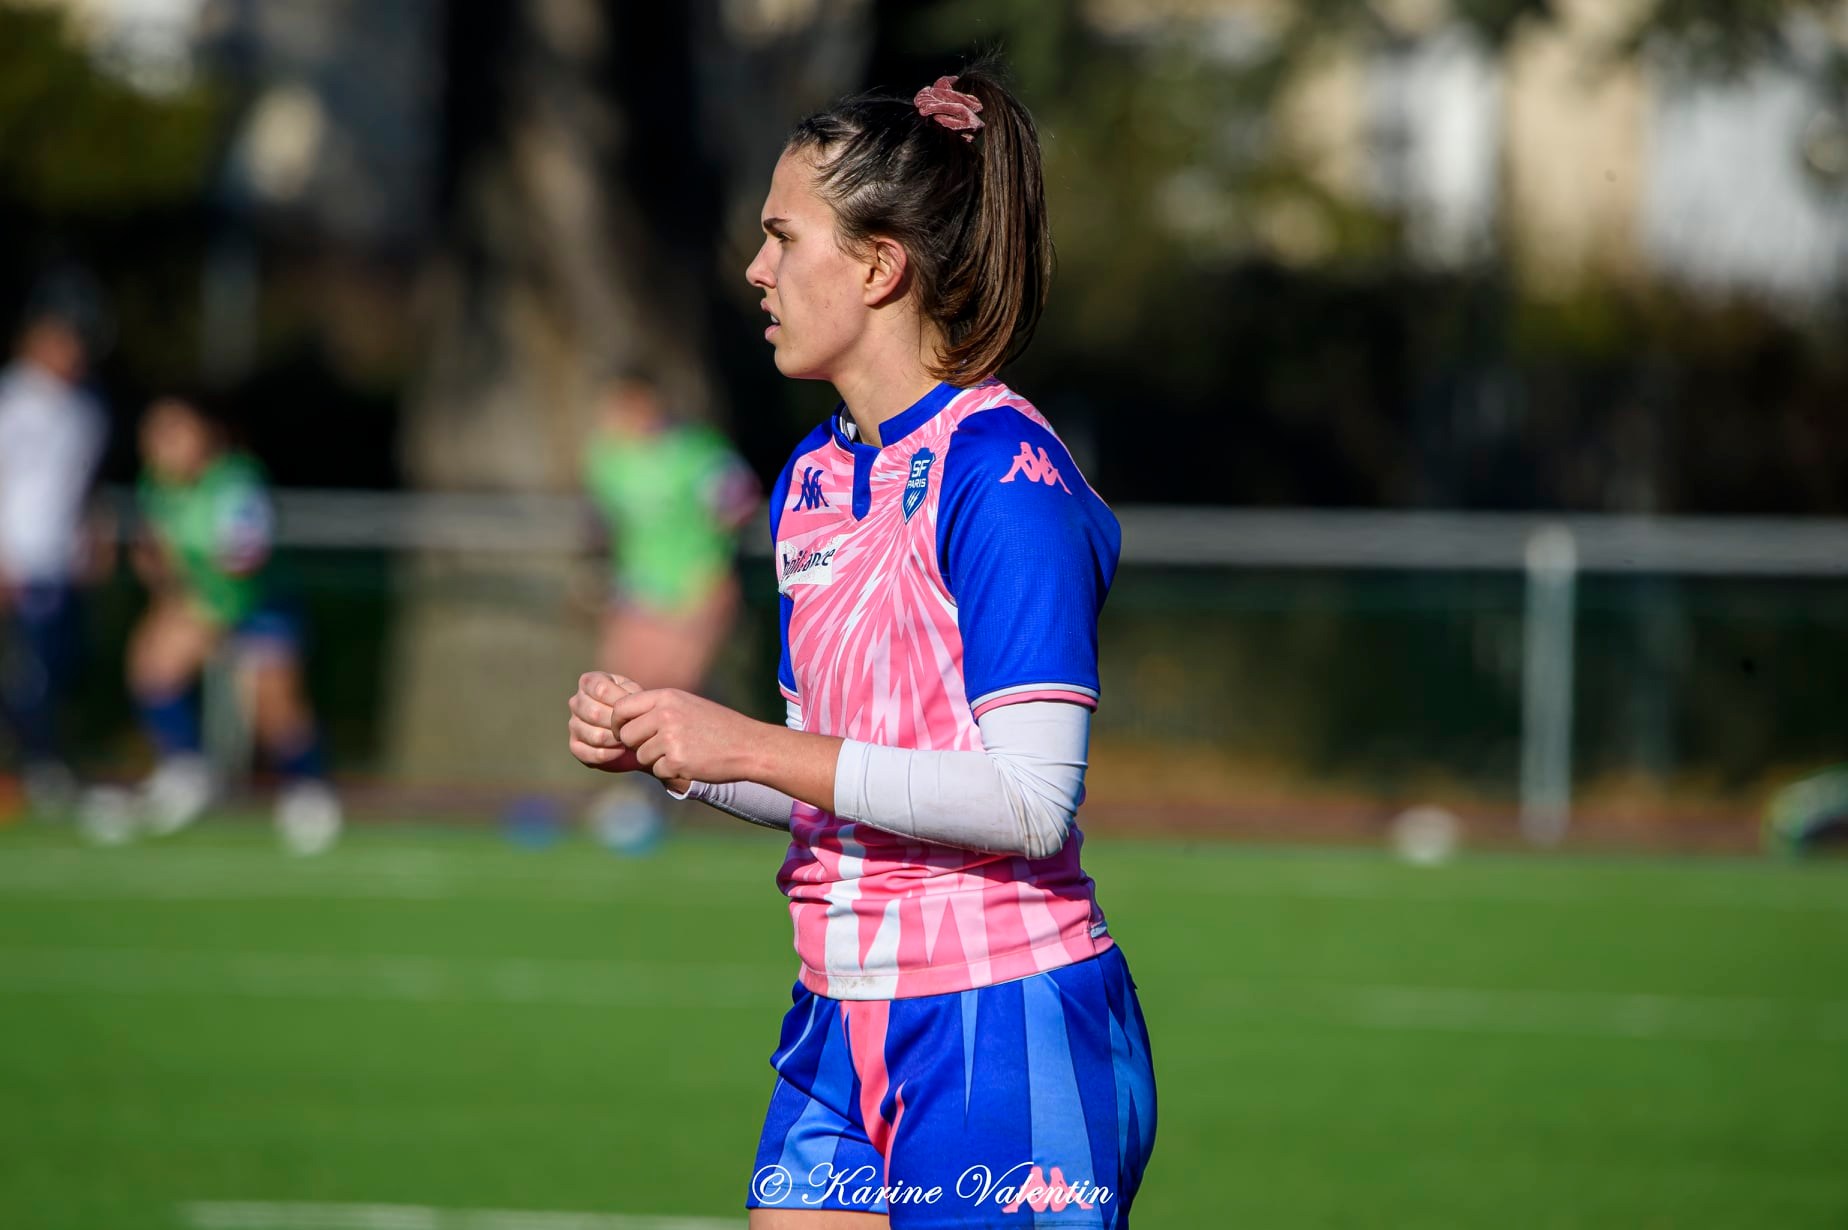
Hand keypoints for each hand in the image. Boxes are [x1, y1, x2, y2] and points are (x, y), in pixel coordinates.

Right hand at [567, 671, 645, 773]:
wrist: (634, 732)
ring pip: (594, 735)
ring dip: (616, 740)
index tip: (636, 709)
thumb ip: (632, 695)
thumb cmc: (634, 706)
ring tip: (629, 740)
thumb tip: (627, 704)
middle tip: (634, 729)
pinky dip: (608, 755)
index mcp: (589, 683)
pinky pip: (589, 753)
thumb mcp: (636, 694)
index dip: (620, 701)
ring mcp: (574, 724)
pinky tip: (620, 751)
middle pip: (595, 713)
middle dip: (619, 724)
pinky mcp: (575, 745)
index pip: (601, 689)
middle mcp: (577, 702)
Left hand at [608, 688, 764, 785]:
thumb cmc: (718, 726)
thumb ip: (657, 710)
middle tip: (659, 747)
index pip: (622, 708)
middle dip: (636, 745)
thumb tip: (623, 725)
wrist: (749, 745)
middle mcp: (665, 715)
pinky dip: (670, 771)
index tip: (622, 732)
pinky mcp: (677, 761)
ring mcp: (671, 738)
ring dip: (656, 760)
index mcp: (666, 697)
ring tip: (683, 752)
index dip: (617, 723)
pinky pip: (658, 771)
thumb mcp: (687, 705)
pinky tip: (691, 762)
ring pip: (641, 756)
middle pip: (626, 735)